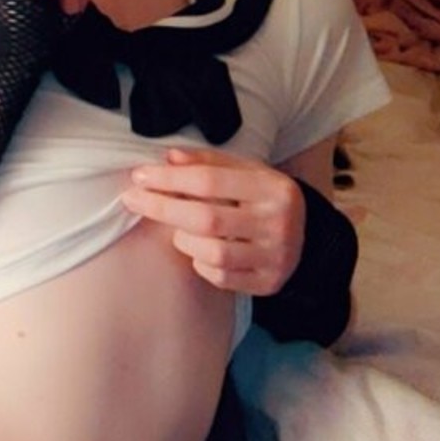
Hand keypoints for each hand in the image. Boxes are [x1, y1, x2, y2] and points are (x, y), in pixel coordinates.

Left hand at [119, 147, 306, 295]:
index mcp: (272, 188)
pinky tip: (200, 251)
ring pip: (211, 252)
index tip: (139, 177)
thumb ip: (208, 163)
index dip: (169, 179)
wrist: (308, 236)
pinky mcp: (269, 282)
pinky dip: (201, 263)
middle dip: (162, 208)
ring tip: (179, 228)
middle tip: (132, 200)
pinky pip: (220, 277)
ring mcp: (275, 256)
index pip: (210, 181)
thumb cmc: (263, 197)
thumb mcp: (245, 171)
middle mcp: (278, 223)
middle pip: (206, 218)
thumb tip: (169, 158)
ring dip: (184, 239)